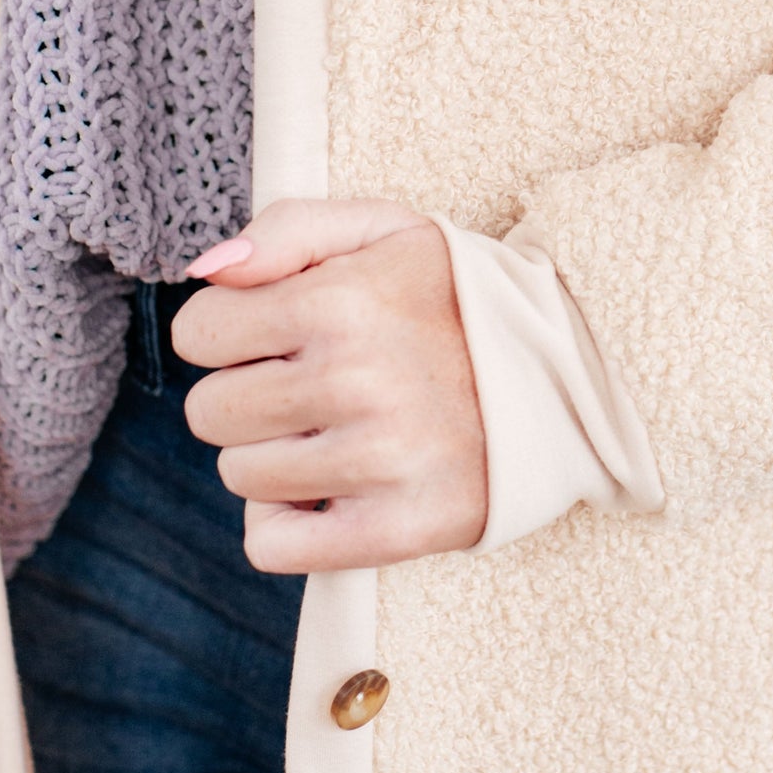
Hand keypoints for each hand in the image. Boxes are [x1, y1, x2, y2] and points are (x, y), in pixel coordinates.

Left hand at [172, 198, 488, 574]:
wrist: (574, 374)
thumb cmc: (460, 297)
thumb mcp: (387, 228)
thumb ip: (287, 227)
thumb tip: (206, 272)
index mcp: (342, 299)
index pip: (198, 332)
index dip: (229, 331)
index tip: (276, 334)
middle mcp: (356, 379)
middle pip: (210, 411)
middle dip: (247, 395)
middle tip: (308, 386)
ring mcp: (380, 459)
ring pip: (239, 476)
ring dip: (272, 457)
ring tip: (333, 433)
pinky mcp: (400, 528)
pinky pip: (272, 545)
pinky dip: (284, 524)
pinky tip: (326, 490)